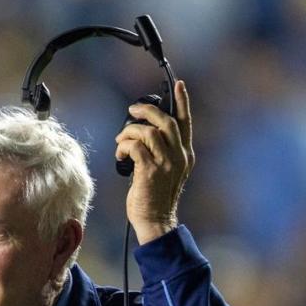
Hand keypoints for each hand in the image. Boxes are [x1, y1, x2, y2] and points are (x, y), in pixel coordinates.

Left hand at [114, 79, 194, 243]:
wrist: (156, 221)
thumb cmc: (156, 197)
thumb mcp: (166, 170)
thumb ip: (162, 151)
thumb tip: (144, 131)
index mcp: (185, 155)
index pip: (185, 123)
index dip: (183, 102)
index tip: (180, 84)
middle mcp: (179, 157)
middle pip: (165, 122)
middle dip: (146, 111)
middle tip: (131, 111)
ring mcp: (166, 164)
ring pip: (148, 132)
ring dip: (129, 133)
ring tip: (121, 142)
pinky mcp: (150, 172)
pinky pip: (135, 146)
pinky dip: (124, 146)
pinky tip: (120, 154)